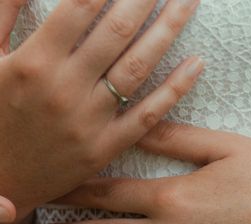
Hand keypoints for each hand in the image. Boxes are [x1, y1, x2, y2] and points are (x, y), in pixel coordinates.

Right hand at [0, 0, 201, 219]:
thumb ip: (3, 12)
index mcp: (32, 61)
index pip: (80, 6)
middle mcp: (65, 88)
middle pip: (117, 31)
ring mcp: (90, 120)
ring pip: (139, 67)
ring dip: (169, 30)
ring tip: (189, 3)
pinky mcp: (107, 147)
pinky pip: (149, 114)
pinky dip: (176, 88)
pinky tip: (197, 62)